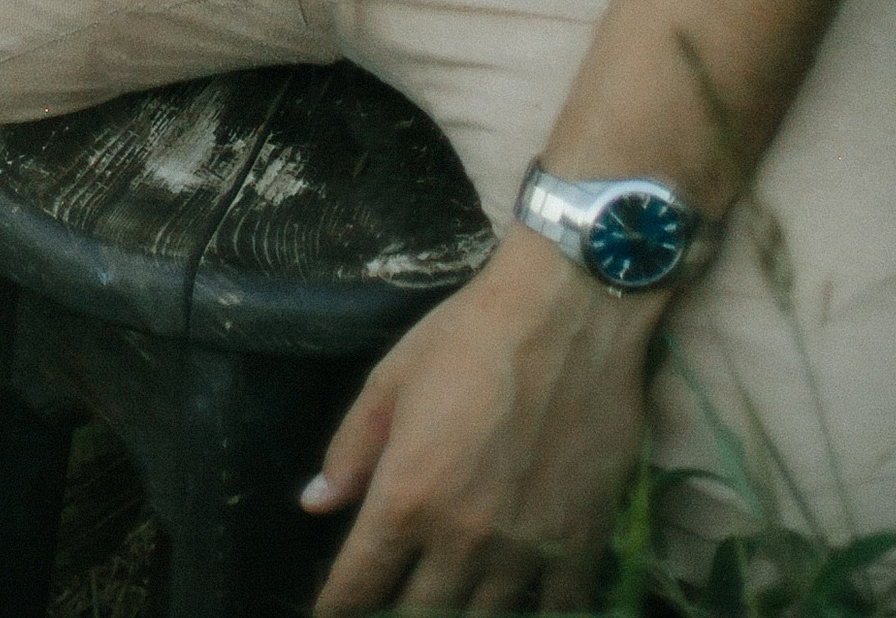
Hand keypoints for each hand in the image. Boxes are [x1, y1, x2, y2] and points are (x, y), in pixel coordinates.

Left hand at [303, 236, 655, 612]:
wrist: (571, 308)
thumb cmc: (472, 334)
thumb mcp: (393, 378)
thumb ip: (351, 449)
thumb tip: (315, 505)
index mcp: (407, 498)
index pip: (359, 584)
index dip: (339, 607)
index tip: (333, 612)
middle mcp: (462, 539)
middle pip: (419, 616)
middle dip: (395, 612)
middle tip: (391, 596)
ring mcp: (524, 548)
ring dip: (458, 614)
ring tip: (449, 597)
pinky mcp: (580, 543)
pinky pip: (555, 613)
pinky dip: (533, 614)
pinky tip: (517, 599)